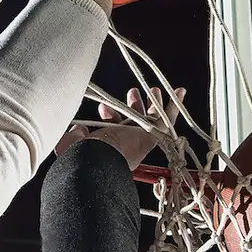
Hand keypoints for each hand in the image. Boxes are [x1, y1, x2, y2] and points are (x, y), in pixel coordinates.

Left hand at [56, 87, 185, 167]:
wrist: (99, 161)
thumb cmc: (84, 156)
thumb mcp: (72, 144)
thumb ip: (75, 136)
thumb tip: (78, 129)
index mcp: (109, 150)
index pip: (113, 130)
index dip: (110, 116)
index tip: (102, 107)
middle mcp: (127, 146)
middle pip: (134, 123)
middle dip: (133, 106)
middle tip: (133, 92)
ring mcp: (141, 140)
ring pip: (151, 119)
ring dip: (152, 103)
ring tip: (154, 90)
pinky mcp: (153, 135)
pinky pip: (167, 118)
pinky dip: (174, 104)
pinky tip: (180, 92)